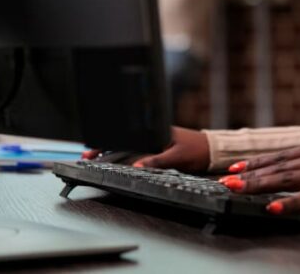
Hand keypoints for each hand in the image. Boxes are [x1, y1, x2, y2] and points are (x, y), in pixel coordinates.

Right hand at [81, 127, 209, 172]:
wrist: (212, 150)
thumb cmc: (197, 150)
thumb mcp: (177, 157)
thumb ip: (156, 161)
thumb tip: (137, 167)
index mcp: (155, 131)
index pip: (127, 135)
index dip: (109, 142)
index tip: (95, 148)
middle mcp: (152, 134)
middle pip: (123, 139)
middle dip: (104, 146)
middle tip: (87, 155)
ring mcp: (153, 140)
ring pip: (127, 145)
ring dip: (110, 151)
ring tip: (93, 156)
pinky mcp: (156, 148)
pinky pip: (135, 150)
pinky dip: (122, 154)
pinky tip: (110, 158)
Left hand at [220, 140, 299, 224]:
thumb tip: (287, 170)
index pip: (281, 154)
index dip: (257, 161)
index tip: (236, 167)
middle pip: (279, 166)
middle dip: (251, 174)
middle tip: (228, 180)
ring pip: (286, 179)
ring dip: (259, 185)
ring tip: (239, 190)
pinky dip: (286, 204)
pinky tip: (271, 207)